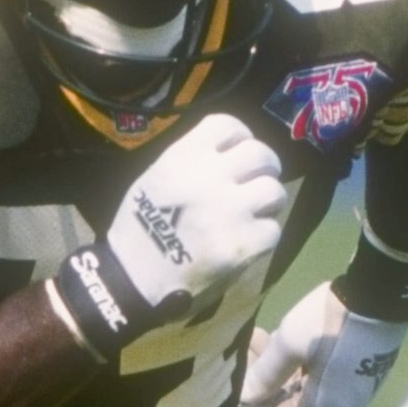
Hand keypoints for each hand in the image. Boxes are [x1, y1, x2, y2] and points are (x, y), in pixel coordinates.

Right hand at [105, 112, 287, 315]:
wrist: (133, 281)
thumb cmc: (139, 231)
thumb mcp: (154, 180)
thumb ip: (188, 163)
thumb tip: (226, 156)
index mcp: (183, 157)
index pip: (228, 125)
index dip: (240, 138)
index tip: (238, 155)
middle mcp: (209, 176)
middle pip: (260, 154)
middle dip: (264, 168)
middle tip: (256, 184)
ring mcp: (229, 210)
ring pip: (274, 190)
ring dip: (268, 203)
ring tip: (254, 215)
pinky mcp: (243, 244)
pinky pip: (273, 229)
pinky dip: (263, 237)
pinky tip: (247, 243)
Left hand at [239, 282, 405, 406]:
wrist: (381, 291)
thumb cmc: (330, 321)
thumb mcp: (289, 344)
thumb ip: (263, 375)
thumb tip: (243, 398)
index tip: (228, 401)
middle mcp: (342, 406)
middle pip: (291, 406)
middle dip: (262, 385)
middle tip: (240, 358)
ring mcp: (355, 388)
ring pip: (303, 387)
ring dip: (277, 369)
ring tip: (254, 339)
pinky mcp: (361, 369)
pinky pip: (321, 376)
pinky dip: (297, 364)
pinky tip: (278, 339)